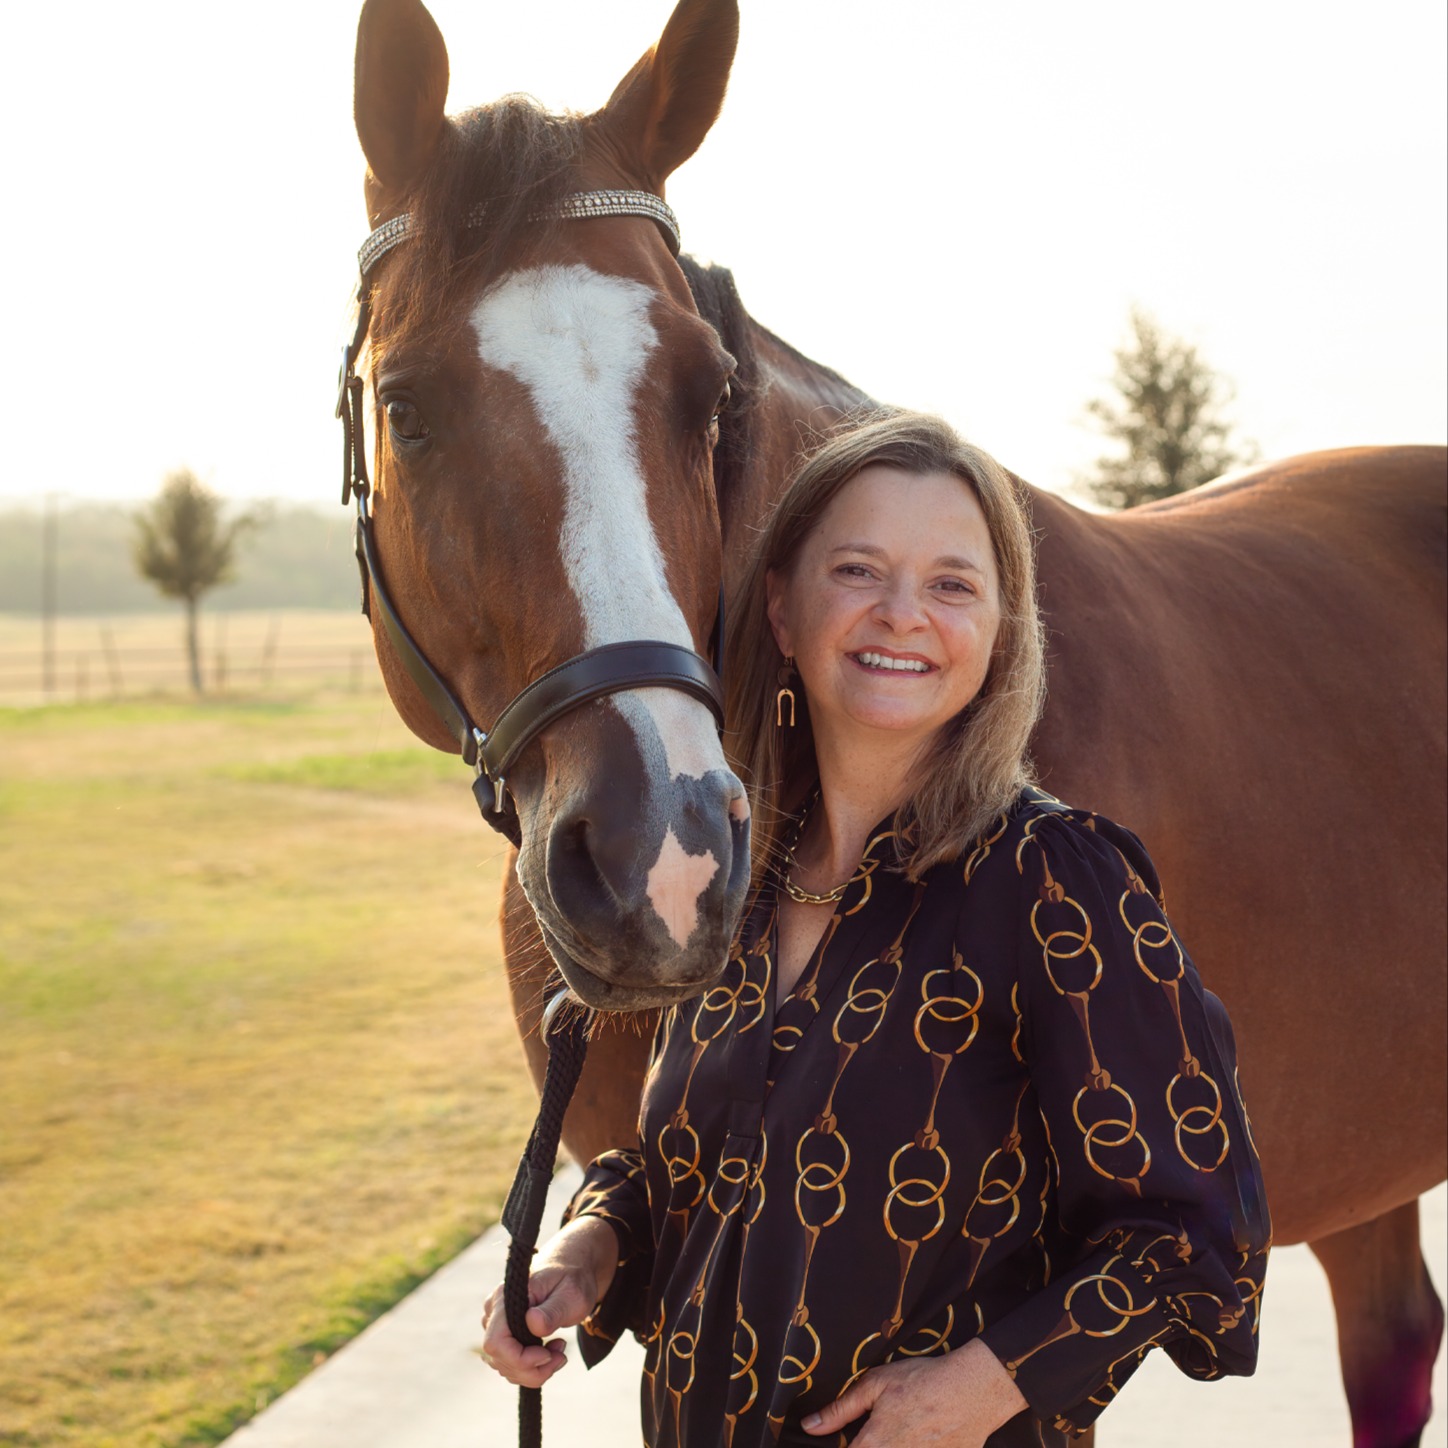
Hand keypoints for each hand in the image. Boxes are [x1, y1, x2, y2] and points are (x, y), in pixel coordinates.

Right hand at [480, 1215, 619, 1387]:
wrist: (574, 1267)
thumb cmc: (574, 1278)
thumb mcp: (572, 1294)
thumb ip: (553, 1311)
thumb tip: (532, 1323)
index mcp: (508, 1297)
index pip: (496, 1342)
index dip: (519, 1359)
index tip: (547, 1355)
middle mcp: (496, 1308)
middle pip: (498, 1358)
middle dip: (532, 1368)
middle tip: (561, 1356)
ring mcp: (497, 1320)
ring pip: (503, 1363)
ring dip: (533, 1368)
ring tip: (559, 1350)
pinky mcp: (504, 1330)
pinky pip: (509, 1360)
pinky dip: (529, 1365)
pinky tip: (549, 1352)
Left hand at [801, 1339, 1027, 1446]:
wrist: (973, 1389)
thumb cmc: (923, 1381)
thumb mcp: (876, 1385)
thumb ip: (840, 1410)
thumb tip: (809, 1427)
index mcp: (873, 1444)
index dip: (840, 1447)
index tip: (850, 1439)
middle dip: (871, 1444)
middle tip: (882, 1428)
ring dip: (894, 1445)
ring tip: (905, 1426)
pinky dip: (917, 1446)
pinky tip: (920, 1434)